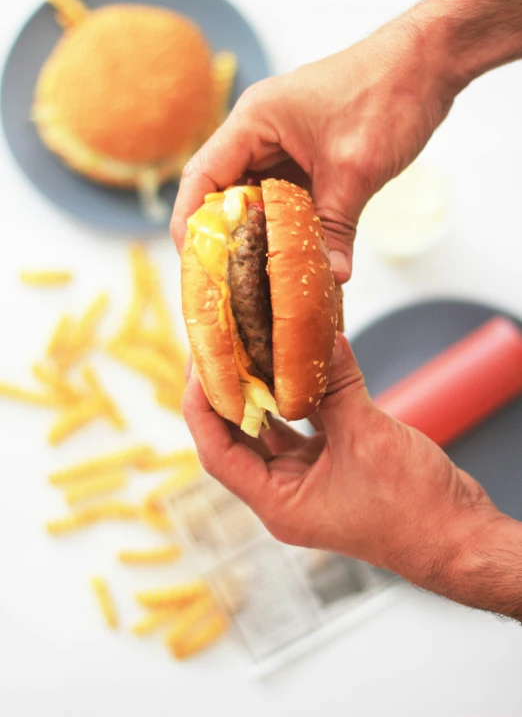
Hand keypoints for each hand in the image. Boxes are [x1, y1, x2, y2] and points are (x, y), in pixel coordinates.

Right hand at [171, 11, 458, 280]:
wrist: (428, 62)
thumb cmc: (388, 93)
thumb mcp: (356, 169)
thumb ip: (337, 227)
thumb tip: (332, 276)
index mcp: (254, 121)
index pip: (201, 178)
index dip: (191, 224)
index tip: (196, 265)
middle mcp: (259, 131)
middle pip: (223, 192)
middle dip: (225, 237)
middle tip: (230, 281)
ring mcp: (282, 142)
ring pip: (256, 198)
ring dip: (259, 233)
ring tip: (258, 277)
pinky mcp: (305, 154)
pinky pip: (285, 196)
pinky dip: (287, 223)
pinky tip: (294, 253)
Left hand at [182, 331, 501, 597]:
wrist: (458, 536)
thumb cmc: (414, 509)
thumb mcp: (367, 437)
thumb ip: (337, 387)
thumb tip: (322, 341)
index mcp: (279, 503)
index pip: (219, 453)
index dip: (203, 408)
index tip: (201, 368)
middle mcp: (285, 495)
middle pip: (238, 440)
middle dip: (225, 396)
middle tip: (218, 351)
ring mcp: (307, 483)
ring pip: (270, 433)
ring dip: (260, 395)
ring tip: (248, 353)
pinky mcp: (331, 469)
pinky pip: (302, 430)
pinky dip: (297, 400)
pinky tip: (296, 369)